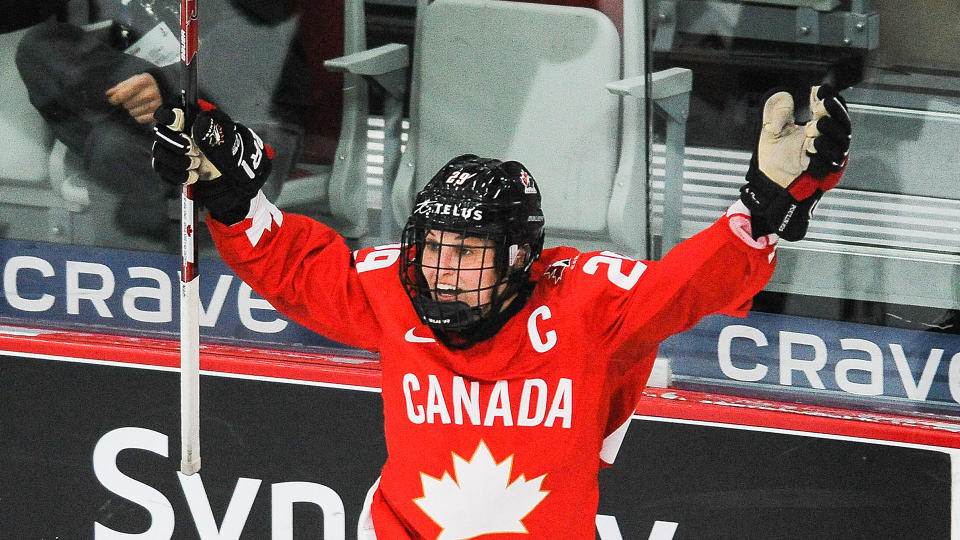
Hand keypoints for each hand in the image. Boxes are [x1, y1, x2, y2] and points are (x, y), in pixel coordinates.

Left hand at [107, 73, 162, 123]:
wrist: (165, 89)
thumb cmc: (147, 85)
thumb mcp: (135, 80)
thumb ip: (121, 87)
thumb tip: (109, 93)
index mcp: (143, 81)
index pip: (122, 94)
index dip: (114, 99)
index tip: (113, 100)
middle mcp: (150, 93)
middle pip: (127, 104)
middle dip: (126, 103)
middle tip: (132, 100)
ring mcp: (155, 104)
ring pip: (132, 113)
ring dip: (132, 110)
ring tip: (139, 105)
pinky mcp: (157, 114)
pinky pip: (140, 119)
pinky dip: (139, 116)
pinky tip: (143, 111)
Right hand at [150, 105, 272, 223]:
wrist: (226, 168)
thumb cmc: (225, 145)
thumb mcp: (227, 135)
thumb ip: (214, 129)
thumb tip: (198, 126)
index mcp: (185, 118)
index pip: (166, 112)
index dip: (167, 116)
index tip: (178, 123)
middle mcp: (171, 132)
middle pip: (159, 134)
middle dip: (177, 144)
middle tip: (194, 150)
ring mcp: (167, 149)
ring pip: (159, 154)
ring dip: (179, 162)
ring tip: (197, 163)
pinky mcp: (167, 166)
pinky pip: (163, 171)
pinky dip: (180, 176)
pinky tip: (194, 176)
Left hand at [739, 84, 850, 240]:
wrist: (770, 184)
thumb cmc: (774, 159)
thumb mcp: (771, 132)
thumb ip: (777, 113)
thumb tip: (784, 95)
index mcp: (818, 126)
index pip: (831, 109)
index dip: (829, 97)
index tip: (822, 88)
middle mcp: (828, 139)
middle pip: (842, 122)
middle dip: (836, 111)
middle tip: (825, 101)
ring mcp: (830, 155)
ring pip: (841, 141)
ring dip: (831, 131)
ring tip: (817, 123)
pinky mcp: (827, 171)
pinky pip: (832, 161)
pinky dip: (825, 151)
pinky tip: (814, 144)